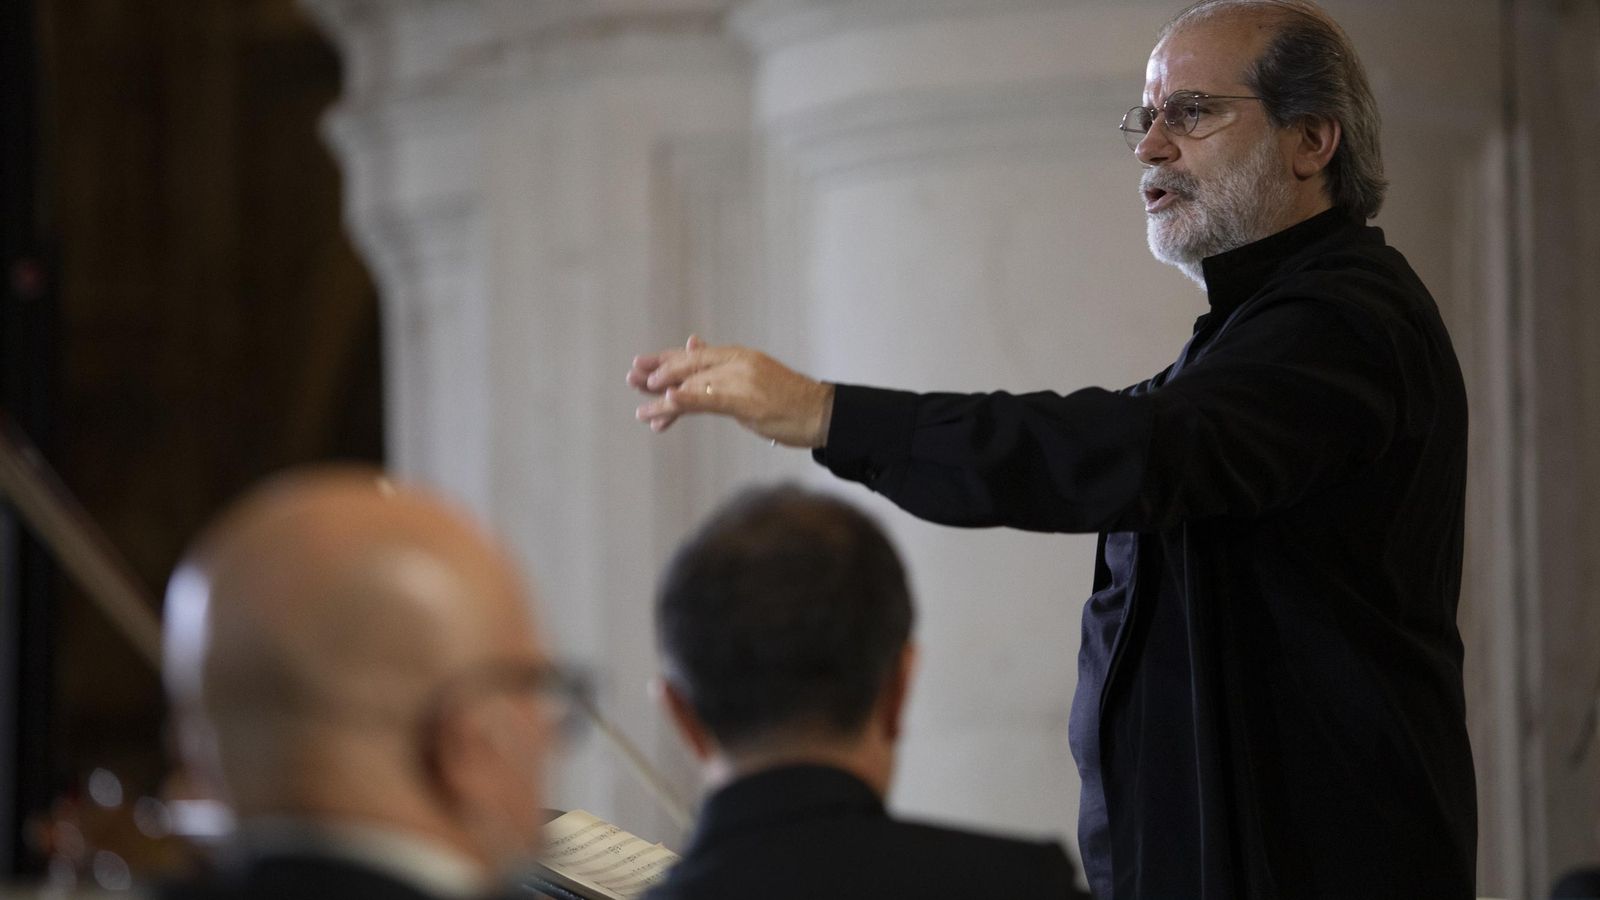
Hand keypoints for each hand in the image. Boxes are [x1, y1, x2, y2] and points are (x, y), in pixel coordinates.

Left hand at [627, 336, 834, 447]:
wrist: (821, 413)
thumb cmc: (788, 399)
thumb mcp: (752, 376)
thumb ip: (721, 365)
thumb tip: (692, 342)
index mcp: (737, 355)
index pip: (693, 355)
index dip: (664, 360)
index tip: (640, 365)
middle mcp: (736, 362)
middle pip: (688, 366)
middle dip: (657, 375)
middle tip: (632, 380)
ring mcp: (741, 379)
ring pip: (693, 386)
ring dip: (663, 398)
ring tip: (642, 410)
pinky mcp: (746, 401)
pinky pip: (709, 399)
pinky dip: (686, 399)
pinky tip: (667, 401)